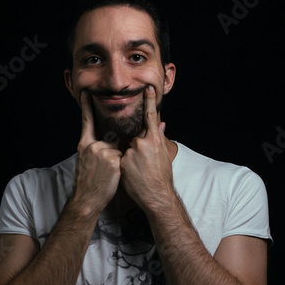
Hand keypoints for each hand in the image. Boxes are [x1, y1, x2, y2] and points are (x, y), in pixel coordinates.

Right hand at [74, 91, 121, 212]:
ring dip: (118, 159)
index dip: (87, 106)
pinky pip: (123, 157)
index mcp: (84, 144)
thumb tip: (109, 140)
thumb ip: (95, 147)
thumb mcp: (86, 160)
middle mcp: (92, 145)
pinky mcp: (113, 159)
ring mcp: (102, 152)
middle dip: (112, 148)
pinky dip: (122, 165)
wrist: (88, 198)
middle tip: (104, 165)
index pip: (86, 121)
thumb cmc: (89, 180)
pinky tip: (113, 174)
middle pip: (110, 137)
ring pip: (118, 148)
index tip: (87, 92)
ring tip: (108, 173)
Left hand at [120, 86, 173, 212]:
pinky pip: (120, 159)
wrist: (157, 196)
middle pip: (134, 139)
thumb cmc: (162, 177)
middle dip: (137, 149)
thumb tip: (161, 124)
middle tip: (145, 165)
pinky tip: (132, 175)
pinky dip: (124, 166)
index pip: (150, 117)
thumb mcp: (164, 155)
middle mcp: (142, 143)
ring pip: (126, 149)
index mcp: (154, 140)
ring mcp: (131, 152)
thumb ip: (159, 138)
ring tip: (140, 172)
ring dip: (130, 158)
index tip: (146, 89)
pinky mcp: (122, 161)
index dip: (149, 102)